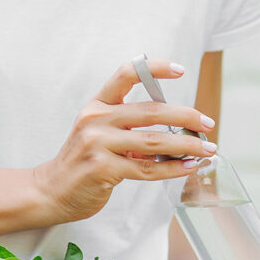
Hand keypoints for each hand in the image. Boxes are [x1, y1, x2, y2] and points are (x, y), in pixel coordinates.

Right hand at [33, 58, 217, 222]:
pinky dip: (172, 168)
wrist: (52, 191)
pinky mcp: (103, 168)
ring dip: (186, 145)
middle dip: (186, 116)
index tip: (181, 70)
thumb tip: (177, 130)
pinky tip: (188, 167)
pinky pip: (147, 168)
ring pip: (154, 141)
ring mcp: (98, 143)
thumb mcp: (100, 134)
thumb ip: (130, 127)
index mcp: (97, 105)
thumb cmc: (83, 162)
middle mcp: (96, 119)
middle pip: (151, 111)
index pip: (126, 74)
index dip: (155, 68)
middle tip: (207, 123)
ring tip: (207, 149)